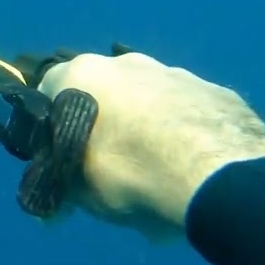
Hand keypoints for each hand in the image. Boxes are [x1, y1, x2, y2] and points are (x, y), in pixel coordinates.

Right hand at [36, 52, 264, 240]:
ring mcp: (174, 72)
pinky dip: (185, 130)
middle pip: (103, 90)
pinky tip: (193, 164)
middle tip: (112, 164)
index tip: (62, 154)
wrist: (216, 177)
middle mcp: (124, 62)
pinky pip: (188, 110)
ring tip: (159, 168)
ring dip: (146, 124)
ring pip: (148, 97)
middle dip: (104, 120)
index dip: (52, 125)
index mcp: (81, 76)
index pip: (47, 91)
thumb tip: (53, 201)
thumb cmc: (129, 175)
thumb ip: (61, 181)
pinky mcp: (214, 89)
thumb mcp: (79, 190)